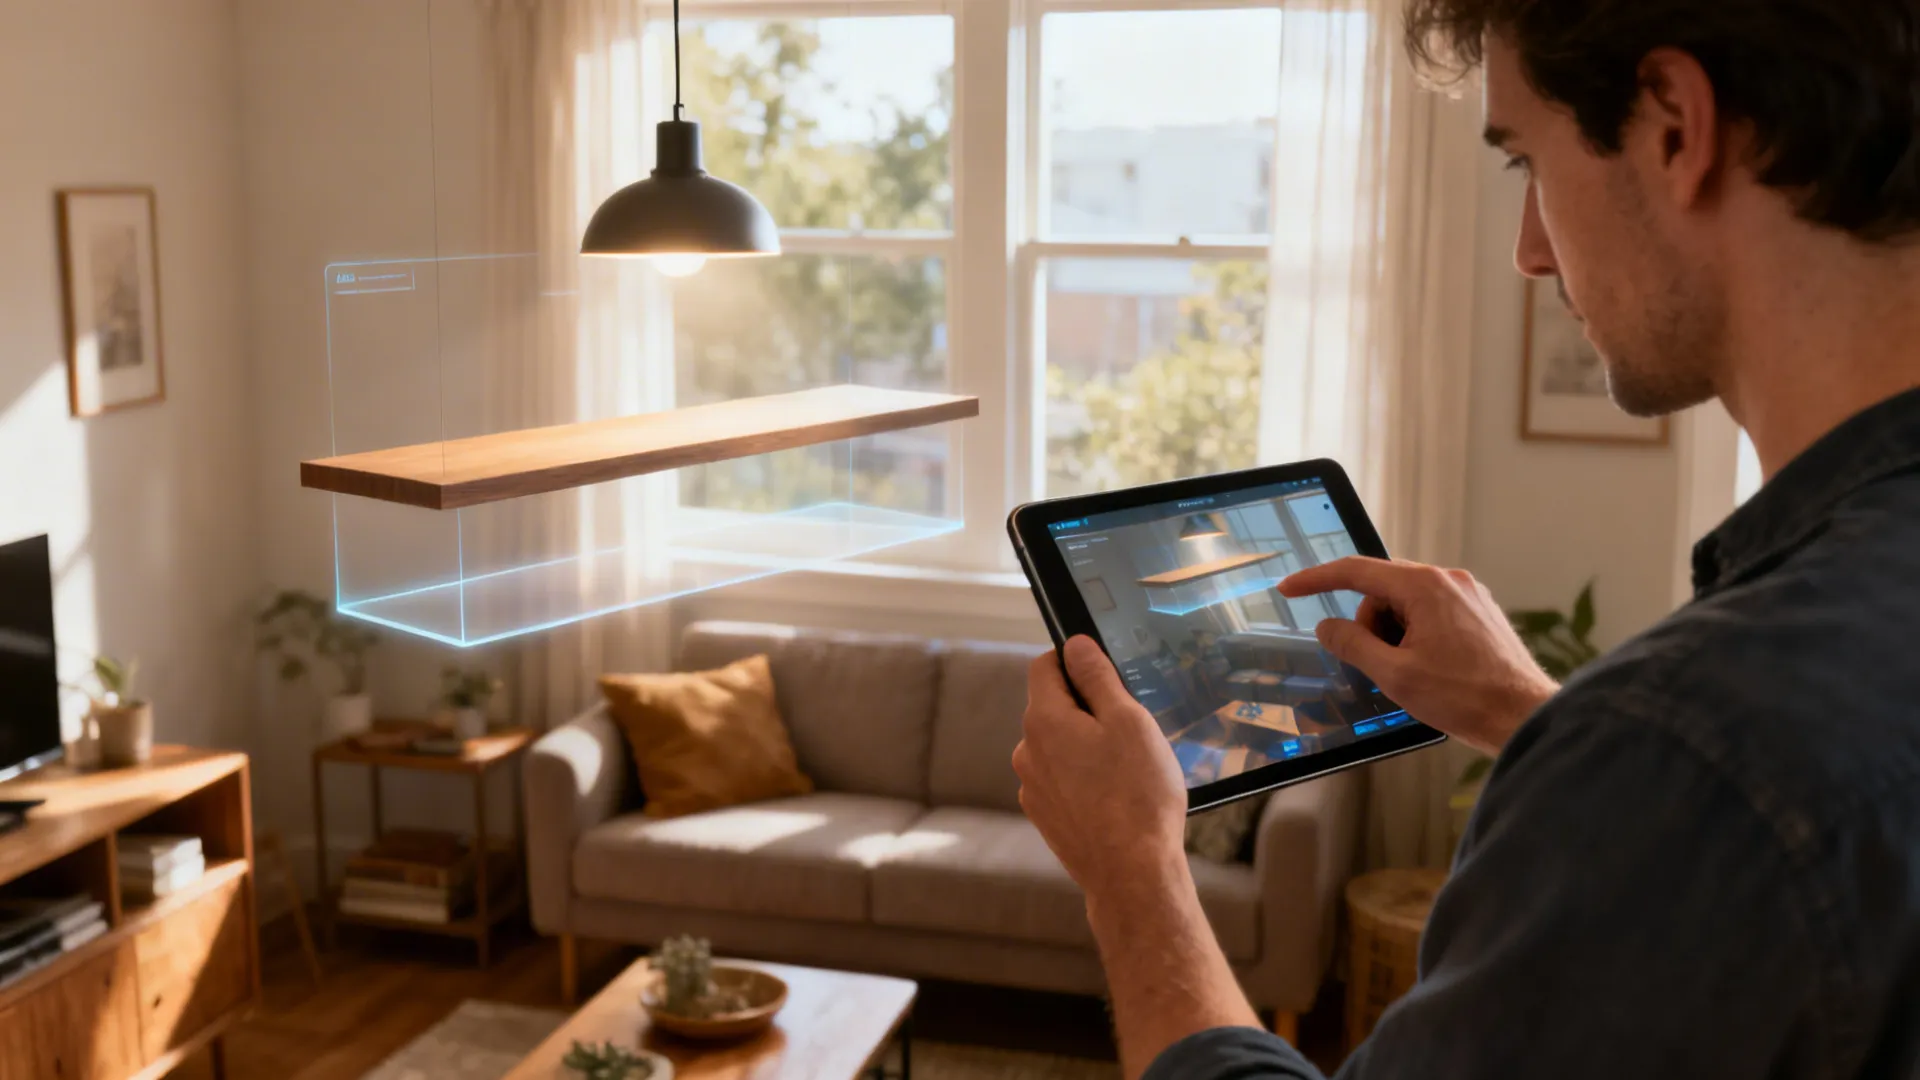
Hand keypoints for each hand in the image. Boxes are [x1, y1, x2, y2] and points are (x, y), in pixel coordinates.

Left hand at [1013, 637, 1188, 898]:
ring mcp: (1033, 787)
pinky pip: (1063, 780)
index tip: (1107, 674)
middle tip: (1131, 729)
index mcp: (1044, 720)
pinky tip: (1117, 797)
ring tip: (1128, 770)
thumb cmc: (1137, 796)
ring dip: (1087, 746)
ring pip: (1059, 746)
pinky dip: (1085, 779)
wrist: (1131, 874)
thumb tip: (1075, 644)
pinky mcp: (1046, 816)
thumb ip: (1097, 677)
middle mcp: (1027, 751)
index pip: (1045, 665)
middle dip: (1087, 708)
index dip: (1075, 660)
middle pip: (1053, 707)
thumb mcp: (1128, 721)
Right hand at [1279, 557, 1558, 755]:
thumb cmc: (1465, 697)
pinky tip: (1427, 668)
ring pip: (1406, 603)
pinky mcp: (1478, 611)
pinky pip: (1430, 612)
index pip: (1356, 571)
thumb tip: (1328, 626)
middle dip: (1369, 626)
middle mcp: (1448, 579)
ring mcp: (1467, 594)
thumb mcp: (1394, 675)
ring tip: (1412, 673)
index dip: (1317, 579)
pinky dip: (1415, 636)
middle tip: (1378, 665)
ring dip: (1394, 634)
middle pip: (1382, 590)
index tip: (1289, 589)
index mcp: (1424, 586)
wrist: (1525, 715)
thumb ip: (1353, 645)